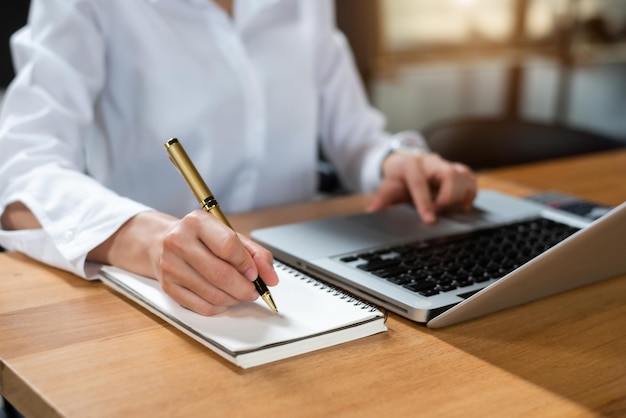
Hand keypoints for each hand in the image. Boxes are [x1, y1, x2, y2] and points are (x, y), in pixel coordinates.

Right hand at [156, 210, 278, 314]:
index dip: (247, 264)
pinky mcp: (168, 287)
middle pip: (221, 274)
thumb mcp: (230, 235)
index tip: (255, 273)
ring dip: (234, 299)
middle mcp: (179, 242)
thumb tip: (271, 278)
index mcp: (197, 222)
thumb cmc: (201, 239)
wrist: (161, 242)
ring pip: (213, 294)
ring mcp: (171, 266)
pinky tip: (224, 298)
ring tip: (240, 293)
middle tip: (253, 290)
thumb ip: (255, 254)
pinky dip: (220, 307)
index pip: (228, 246)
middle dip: (245, 288)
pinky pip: (202, 306)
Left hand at [366, 152, 476, 222]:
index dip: (425, 202)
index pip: (419, 183)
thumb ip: (382, 198)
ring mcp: (446, 164)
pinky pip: (470, 178)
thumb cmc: (398, 176)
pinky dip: (470, 192)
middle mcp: (431, 161)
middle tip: (440, 213)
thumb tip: (372, 211)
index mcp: (411, 165)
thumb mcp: (388, 186)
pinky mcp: (457, 169)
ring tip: (452, 209)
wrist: (406, 161)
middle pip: (449, 175)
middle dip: (448, 198)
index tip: (430, 220)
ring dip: (461, 195)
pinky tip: (462, 205)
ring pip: (463, 175)